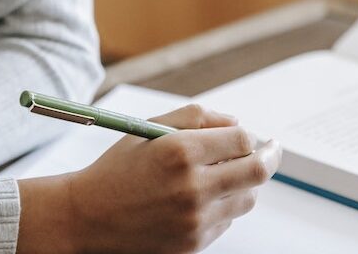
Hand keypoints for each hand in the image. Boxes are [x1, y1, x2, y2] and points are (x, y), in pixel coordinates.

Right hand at [18, 104, 280, 253]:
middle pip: (256, 171)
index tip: (254, 136)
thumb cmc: (116, 170)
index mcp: (180, 151)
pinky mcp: (194, 243)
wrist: (88, 217)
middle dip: (266, 158)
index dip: (250, 135)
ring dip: (243, 183)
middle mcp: (192, 186)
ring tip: (223, 174)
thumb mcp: (149, 129)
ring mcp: (195, 219)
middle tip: (268, 152)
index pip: (241, 139)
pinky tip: (199, 197)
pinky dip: (223, 205)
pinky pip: (227, 220)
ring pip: (247, 198)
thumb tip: (234, 121)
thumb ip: (193, 117)